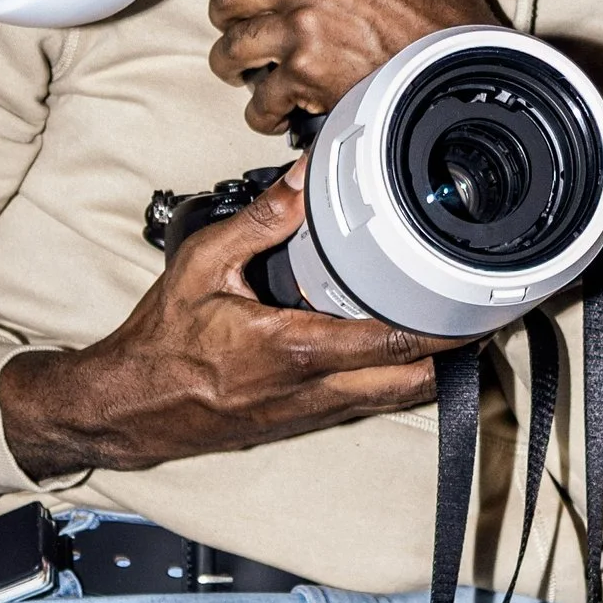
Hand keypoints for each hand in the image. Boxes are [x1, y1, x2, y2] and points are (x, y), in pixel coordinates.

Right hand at [0, 163, 459, 477]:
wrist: (129, 407)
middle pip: (409, 383)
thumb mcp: (201, 265)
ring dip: (424, 369)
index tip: (474, 309)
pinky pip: (362, 403)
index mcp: (293, 349)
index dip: (443, 330)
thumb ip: (259, 221)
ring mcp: (309, 413)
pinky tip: (390, 351)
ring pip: (391, 400)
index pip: (390, 344)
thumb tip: (304, 180)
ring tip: (445, 328)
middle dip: (451, 355)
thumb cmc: (160, 342)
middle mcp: (310, 390)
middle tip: (473, 315)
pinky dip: (389, 380)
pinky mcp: (300, 423)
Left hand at [207, 0, 500, 134]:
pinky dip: (262, 111)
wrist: (460, 67)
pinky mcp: (304, 74)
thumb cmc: (449, 2)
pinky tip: (270, 110)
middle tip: (236, 22)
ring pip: (231, 46)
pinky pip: (260, 98)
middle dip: (227, 13)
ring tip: (241, 69)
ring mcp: (300, 26)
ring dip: (232, 62)